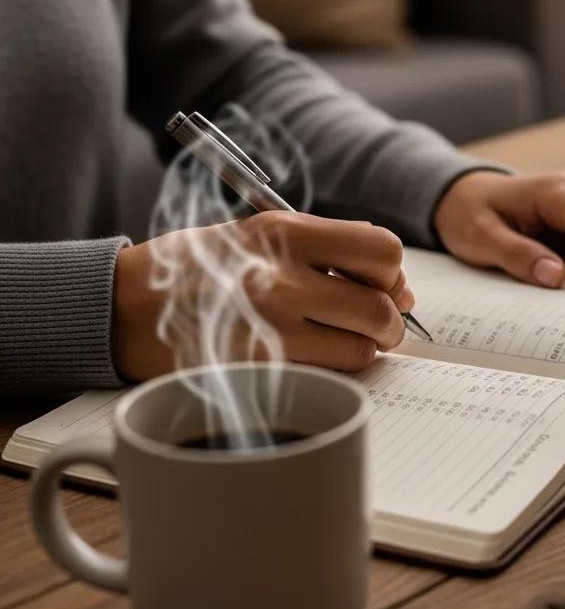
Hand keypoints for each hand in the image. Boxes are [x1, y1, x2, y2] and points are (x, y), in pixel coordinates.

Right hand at [112, 213, 412, 380]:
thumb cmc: (201, 267)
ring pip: (360, 350)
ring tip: (338, 340)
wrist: (124, 307)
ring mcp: (269, 329)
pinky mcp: (258, 370)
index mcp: (284, 232)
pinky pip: (326, 375)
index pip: (382, 251)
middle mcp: (281, 279)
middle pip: (380, 308)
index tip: (382, 283)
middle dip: (388, 322)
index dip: (392, 273)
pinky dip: (331, 370)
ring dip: (362, 350)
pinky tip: (310, 356)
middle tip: (375, 325)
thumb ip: (328, 247)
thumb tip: (398, 282)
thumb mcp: (260, 232)